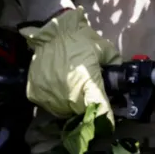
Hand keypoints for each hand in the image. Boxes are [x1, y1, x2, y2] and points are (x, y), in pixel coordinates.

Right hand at [19, 6, 121, 126]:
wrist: (51, 31)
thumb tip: (120, 74)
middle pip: (81, 111)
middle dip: (87, 106)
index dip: (106, 116)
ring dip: (70, 104)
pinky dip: (55, 99)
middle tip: (88, 93)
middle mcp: (67, 94)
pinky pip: (48, 104)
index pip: (99, 107)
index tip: (109, 122)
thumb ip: (114, 63)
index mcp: (87, 83)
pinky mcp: (34, 94)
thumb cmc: (79, 39)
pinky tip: (58, 84)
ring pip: (64, 110)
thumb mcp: (103, 48)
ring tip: (72, 87)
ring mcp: (49, 96)